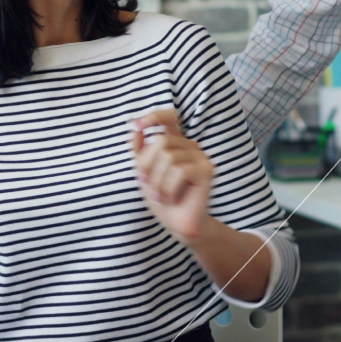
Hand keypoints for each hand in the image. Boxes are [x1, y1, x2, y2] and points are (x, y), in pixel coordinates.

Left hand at [131, 109, 212, 240]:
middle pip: (161, 141)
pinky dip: (169, 188)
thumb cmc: (162, 198)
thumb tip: (134, 127)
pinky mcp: (207, 170)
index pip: (169, 118)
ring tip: (160, 195)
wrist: (178, 224)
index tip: (136, 125)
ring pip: (168, 157)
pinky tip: (171, 198)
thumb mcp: (144, 173)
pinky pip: (180, 171)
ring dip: (157, 181)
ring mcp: (200, 157)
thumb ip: (139, 151)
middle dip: (146, 164)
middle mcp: (190, 146)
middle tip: (146, 183)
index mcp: (176, 144)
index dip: (154, 116)